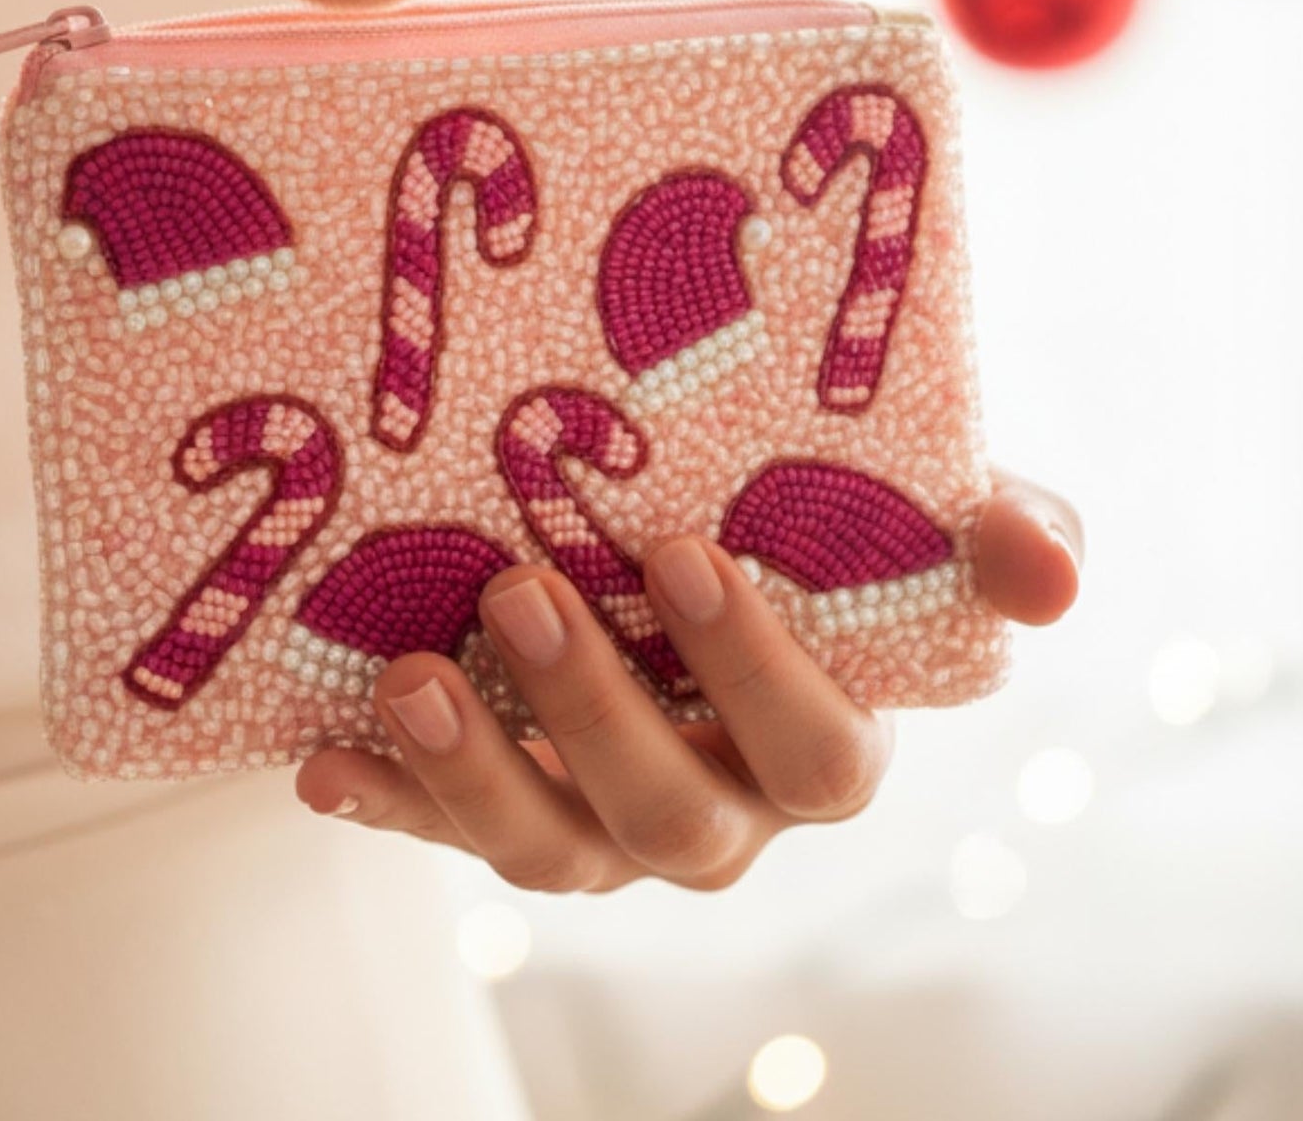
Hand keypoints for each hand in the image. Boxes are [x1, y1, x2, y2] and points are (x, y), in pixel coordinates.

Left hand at [293, 475, 1081, 894]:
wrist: (671, 559)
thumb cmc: (806, 539)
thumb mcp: (894, 520)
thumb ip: (978, 535)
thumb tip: (1047, 572)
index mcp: (817, 748)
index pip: (818, 757)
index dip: (756, 672)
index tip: (682, 553)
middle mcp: (718, 810)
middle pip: (670, 816)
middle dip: (594, 714)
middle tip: (520, 591)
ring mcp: (603, 825)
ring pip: (551, 851)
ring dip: (473, 774)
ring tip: (409, 678)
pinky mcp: (503, 807)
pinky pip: (443, 830)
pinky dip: (386, 800)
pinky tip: (323, 762)